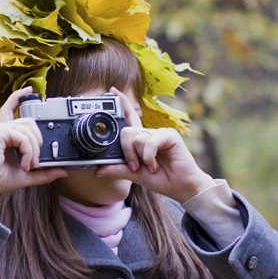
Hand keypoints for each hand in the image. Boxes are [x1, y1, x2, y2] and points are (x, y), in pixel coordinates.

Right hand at [0, 87, 67, 197]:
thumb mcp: (28, 174)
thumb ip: (44, 172)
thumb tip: (63, 171)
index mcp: (4, 135)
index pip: (11, 109)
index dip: (19, 97)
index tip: (30, 90)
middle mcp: (0, 128)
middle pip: (28, 121)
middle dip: (37, 140)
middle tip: (35, 160)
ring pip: (27, 129)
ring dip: (33, 149)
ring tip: (30, 164)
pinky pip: (22, 136)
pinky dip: (28, 151)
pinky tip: (25, 163)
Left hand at [95, 88, 214, 202]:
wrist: (179, 187)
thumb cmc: (160, 179)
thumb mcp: (134, 174)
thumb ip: (117, 169)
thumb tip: (98, 170)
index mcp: (140, 140)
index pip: (129, 118)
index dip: (122, 103)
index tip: (111, 91)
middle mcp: (148, 133)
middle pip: (126, 132)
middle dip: (127, 152)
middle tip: (135, 166)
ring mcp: (159, 133)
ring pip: (137, 138)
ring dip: (141, 157)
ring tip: (151, 167)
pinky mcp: (169, 135)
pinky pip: (149, 142)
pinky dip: (149, 157)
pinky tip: (155, 166)